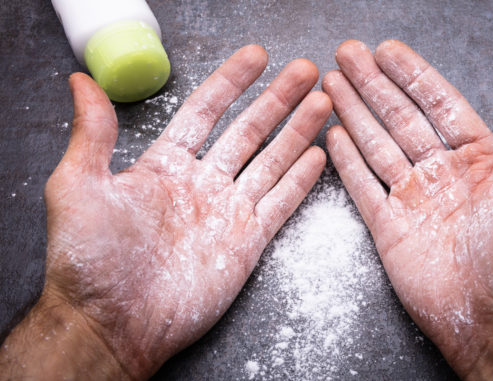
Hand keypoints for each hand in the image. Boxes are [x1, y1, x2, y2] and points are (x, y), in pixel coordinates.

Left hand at [0, 45, 330, 379]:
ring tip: (321, 102)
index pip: (205, 111)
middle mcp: (201, 184)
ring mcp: (227, 213)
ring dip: (297, 132)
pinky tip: (317, 155)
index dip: (232, 82)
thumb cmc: (90, 262)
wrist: (114, 324)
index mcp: (164, 167)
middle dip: (278, 100)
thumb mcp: (78, 187)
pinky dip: (300, 180)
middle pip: (249, 131)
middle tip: (305, 71)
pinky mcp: (246, 243)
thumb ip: (92, 134)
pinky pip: (280, 204)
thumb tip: (82, 81)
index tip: (256, 57)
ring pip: (271, 161)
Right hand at [324, 40, 492, 378]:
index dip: (411, 74)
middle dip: (372, 85)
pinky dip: (347, 161)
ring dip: (354, 113)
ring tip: (331, 83)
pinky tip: (334, 135)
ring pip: (377, 145)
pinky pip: (363, 187)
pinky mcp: (390, 230)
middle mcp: (445, 174)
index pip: (438, 103)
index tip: (386, 50)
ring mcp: (415, 200)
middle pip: (399, 117)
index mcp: (482, 158)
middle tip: (346, 55)